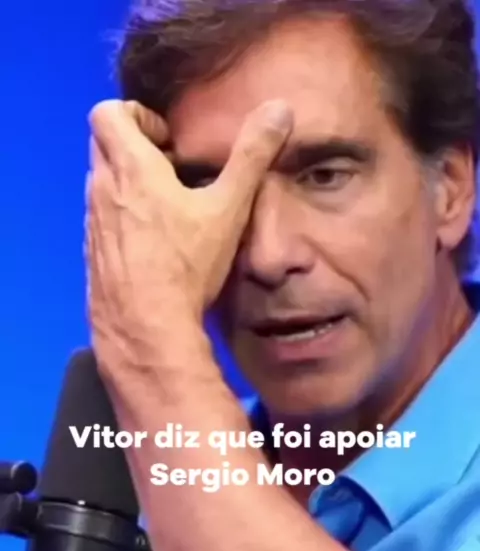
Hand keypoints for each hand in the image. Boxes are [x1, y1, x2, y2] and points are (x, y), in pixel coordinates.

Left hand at [85, 98, 292, 374]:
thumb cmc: (186, 266)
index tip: (169, 143)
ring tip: (167, 213)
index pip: (107, 113)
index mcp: (131, 168)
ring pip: (102, 186)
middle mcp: (102, 190)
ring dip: (129, 186)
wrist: (145, 330)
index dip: (137, 116)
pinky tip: (153, 248)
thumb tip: (280, 107)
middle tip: (172, 173)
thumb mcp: (228, 209)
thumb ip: (251, 156)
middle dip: (134, 148)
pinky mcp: (92, 256)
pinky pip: (102, 222)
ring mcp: (92, 224)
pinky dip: (123, 220)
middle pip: (102, 145)